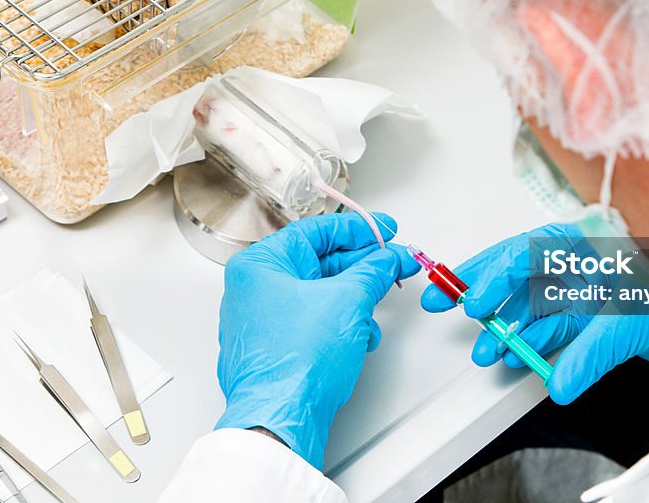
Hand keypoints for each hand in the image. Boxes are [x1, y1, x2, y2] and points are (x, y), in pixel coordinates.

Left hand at [216, 212, 419, 468]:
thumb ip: (373, 271)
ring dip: (354, 300)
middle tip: (393, 262)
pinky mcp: (275, 349)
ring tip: (377, 306)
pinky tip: (361, 336)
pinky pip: (312, 323)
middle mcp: (255, 290)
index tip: (384, 229)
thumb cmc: (295, 362)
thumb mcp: (348, 301)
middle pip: (319, 263)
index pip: (315, 232)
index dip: (357, 229)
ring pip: (319, 295)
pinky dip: (340, 325)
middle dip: (362, 268)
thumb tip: (388, 258)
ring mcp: (262, 321)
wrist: (281, 419)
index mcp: (261, 266)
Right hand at [421, 223, 648, 403]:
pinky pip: (560, 331)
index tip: (474, 295)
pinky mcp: (605, 321)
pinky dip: (537, 345)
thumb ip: (598, 347)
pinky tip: (517, 354)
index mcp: (603, 239)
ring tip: (487, 346)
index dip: (497, 270)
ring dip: (510, 326)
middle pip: (527, 272)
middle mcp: (595, 261)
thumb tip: (560, 377)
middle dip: (487, 290)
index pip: (536, 248)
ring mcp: (599, 292)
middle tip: (453, 304)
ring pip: (539, 305)